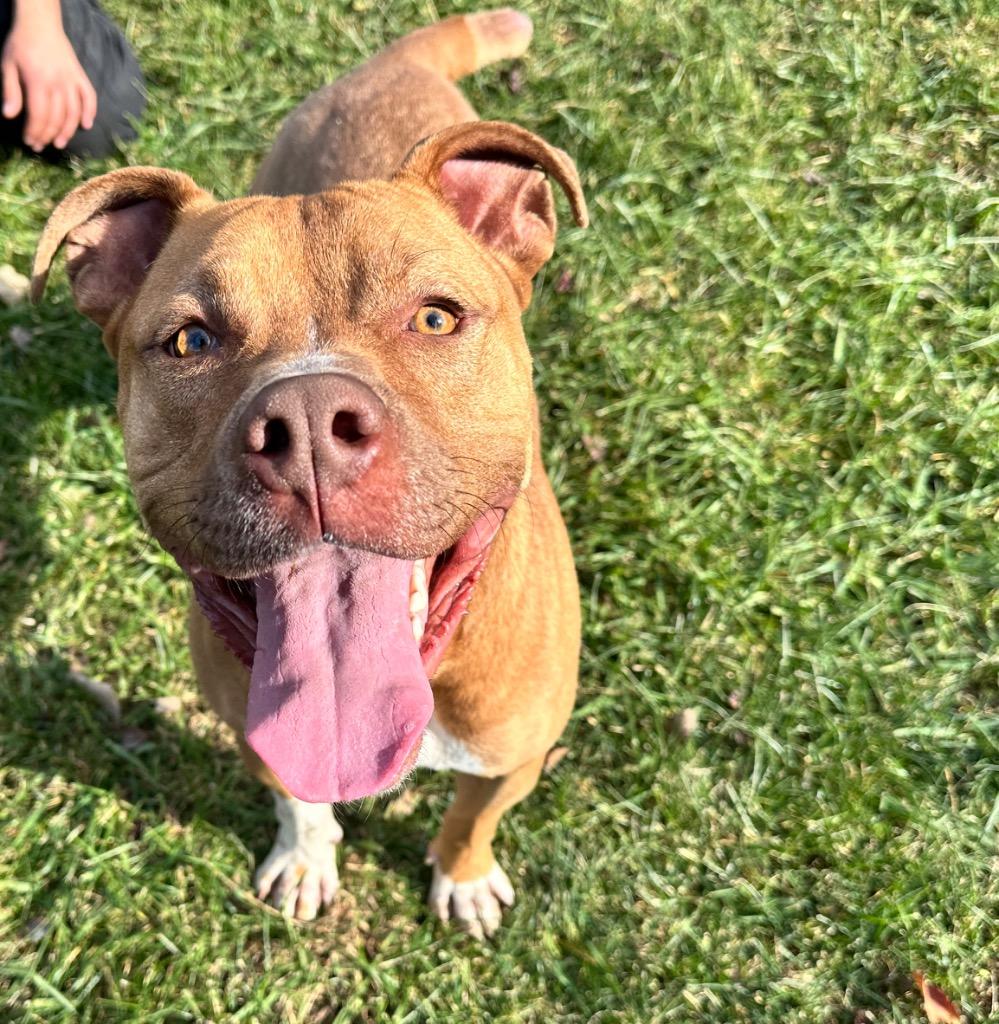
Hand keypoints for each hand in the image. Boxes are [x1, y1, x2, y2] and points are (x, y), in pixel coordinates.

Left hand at [1, 2, 96, 150]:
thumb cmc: (20, 44)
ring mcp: (72, 81)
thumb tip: (8, 116)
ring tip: (59, 143)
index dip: (35, 132)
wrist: (40, 23)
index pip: (39, 115)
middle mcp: (58, 84)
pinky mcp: (81, 77)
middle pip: (56, 118)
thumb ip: (10, 91)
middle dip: (47, 135)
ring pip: (73, 113)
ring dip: (67, 131)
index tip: (30, 142)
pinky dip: (90, 113)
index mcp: (38, 82)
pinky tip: (86, 125)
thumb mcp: (7, 65)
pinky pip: (89, 98)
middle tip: (40, 146)